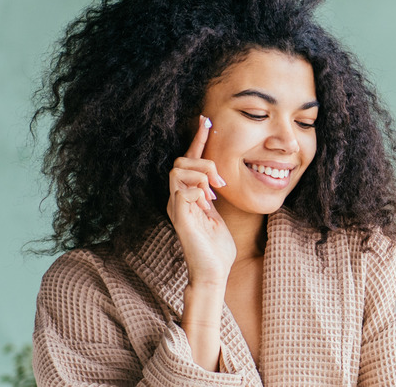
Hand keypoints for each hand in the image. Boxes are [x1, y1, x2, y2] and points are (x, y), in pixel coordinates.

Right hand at [167, 115, 235, 286]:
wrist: (214, 273)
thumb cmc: (216, 248)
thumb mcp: (217, 214)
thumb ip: (212, 195)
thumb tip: (216, 177)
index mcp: (185, 196)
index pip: (188, 161)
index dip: (197, 139)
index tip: (206, 120)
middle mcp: (176, 199)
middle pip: (180, 162)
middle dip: (203, 163)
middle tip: (220, 182)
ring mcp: (175, 208)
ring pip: (178, 171)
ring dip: (201, 176)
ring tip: (214, 193)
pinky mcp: (179, 218)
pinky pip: (183, 191)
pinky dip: (198, 192)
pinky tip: (208, 205)